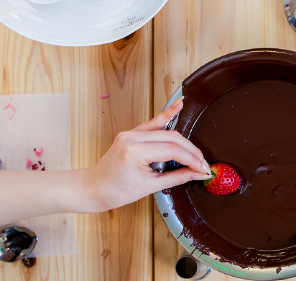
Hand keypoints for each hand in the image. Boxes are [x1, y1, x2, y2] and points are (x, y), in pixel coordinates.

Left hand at [83, 97, 211, 212]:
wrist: (93, 188)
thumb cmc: (114, 191)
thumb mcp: (149, 187)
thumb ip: (176, 177)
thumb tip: (196, 174)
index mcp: (135, 151)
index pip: (173, 151)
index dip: (192, 160)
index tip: (202, 169)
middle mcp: (132, 137)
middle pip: (172, 138)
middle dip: (190, 151)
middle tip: (202, 164)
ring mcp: (131, 133)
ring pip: (165, 130)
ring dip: (183, 141)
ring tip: (196, 152)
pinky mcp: (131, 133)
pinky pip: (153, 123)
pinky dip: (167, 116)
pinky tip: (179, 104)